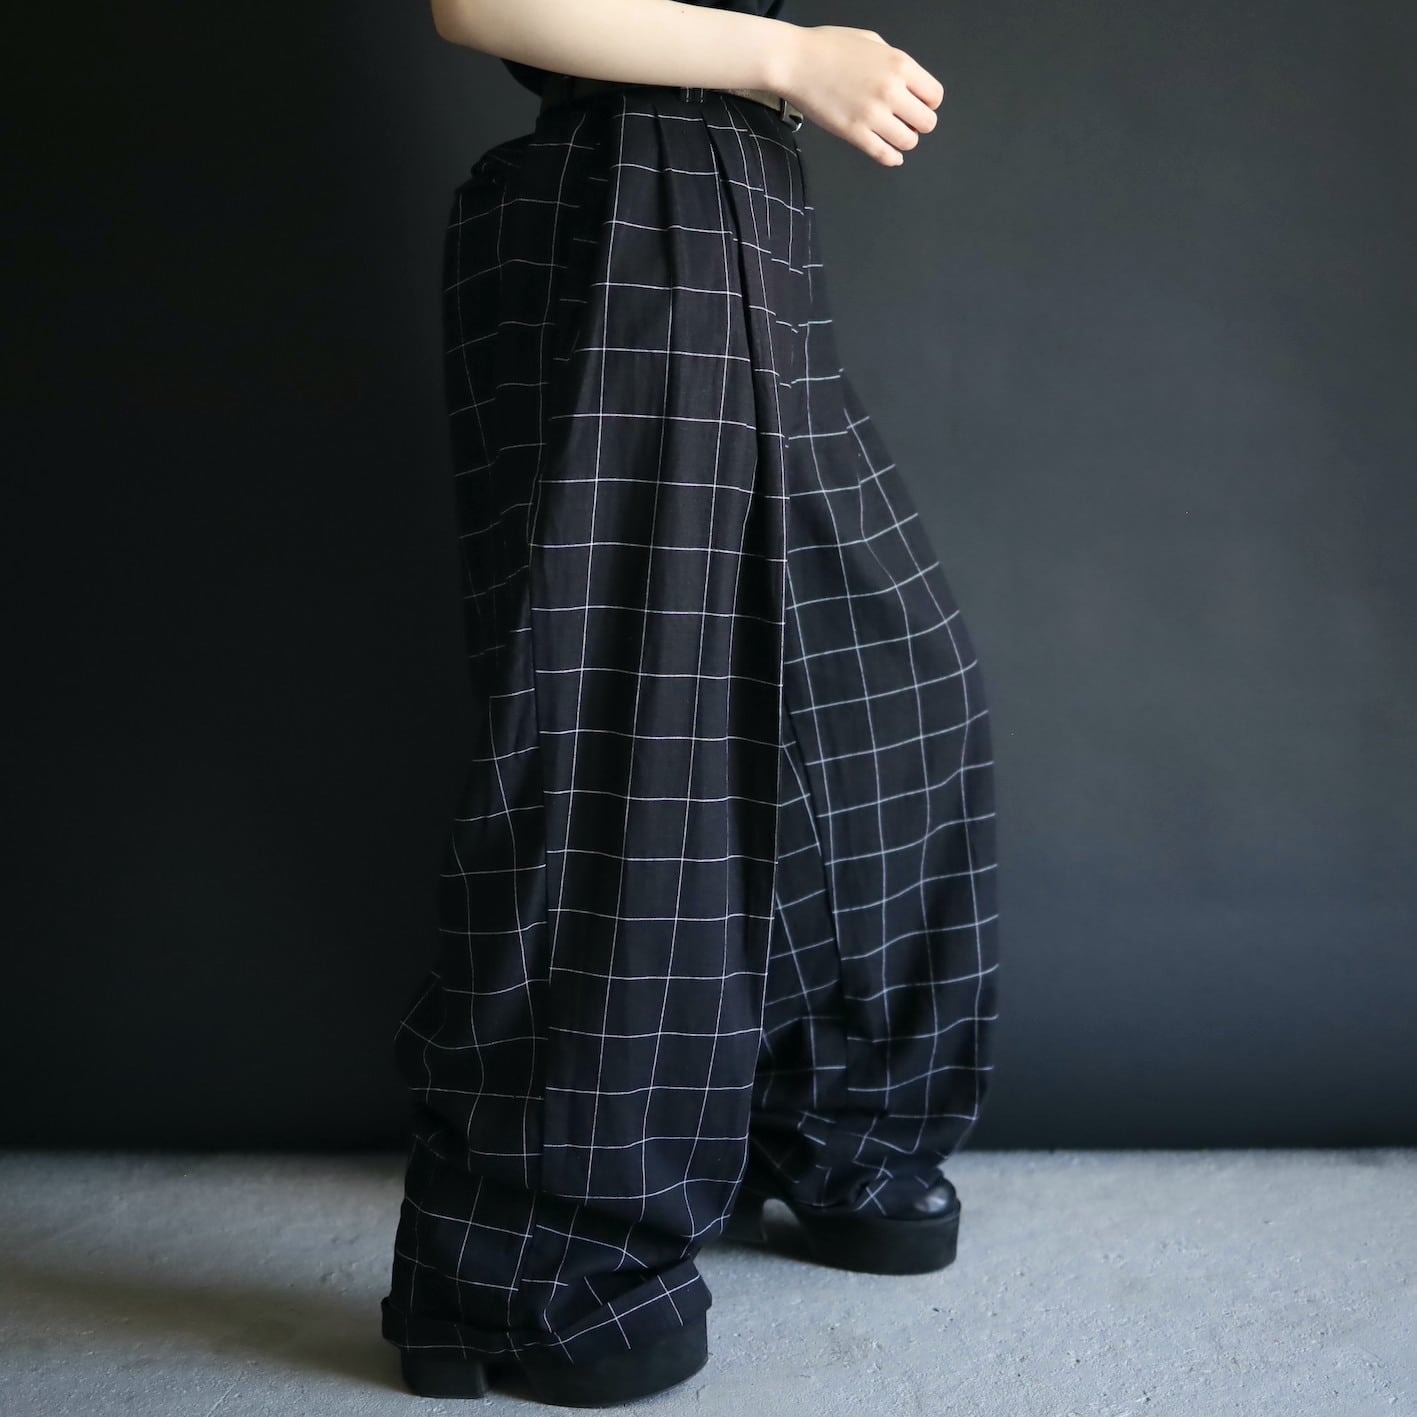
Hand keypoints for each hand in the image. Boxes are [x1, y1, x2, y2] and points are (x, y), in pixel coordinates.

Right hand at [777, 25, 943, 167]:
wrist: (796, 62)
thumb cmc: (827, 47)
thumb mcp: (871, 41)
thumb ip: (893, 63)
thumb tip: (906, 83)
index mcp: (899, 64)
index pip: (934, 96)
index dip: (928, 103)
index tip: (919, 105)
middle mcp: (891, 91)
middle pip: (927, 123)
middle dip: (919, 124)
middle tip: (907, 122)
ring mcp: (873, 115)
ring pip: (909, 142)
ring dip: (904, 140)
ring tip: (892, 134)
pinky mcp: (855, 133)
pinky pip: (885, 155)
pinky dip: (891, 158)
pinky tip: (890, 155)